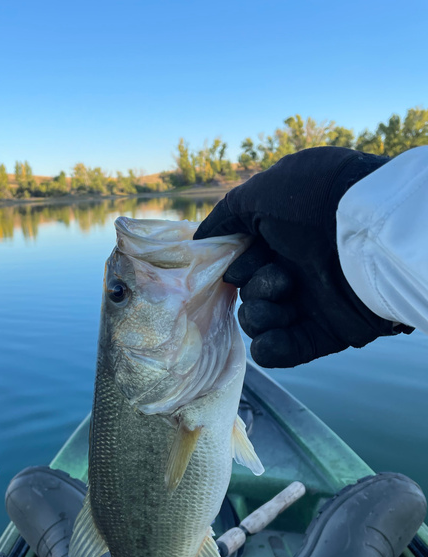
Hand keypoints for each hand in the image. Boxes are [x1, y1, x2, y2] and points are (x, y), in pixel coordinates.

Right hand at [194, 147, 409, 366]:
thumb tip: (199, 240)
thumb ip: (225, 217)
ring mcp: (307, 303)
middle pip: (245, 294)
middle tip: (278, 275)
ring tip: (285, 296)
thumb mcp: (261, 193)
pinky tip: (276, 335)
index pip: (240, 262)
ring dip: (260, 313)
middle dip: (252, 287)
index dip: (232, 265)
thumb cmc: (313, 202)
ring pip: (257, 322)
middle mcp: (293, 269)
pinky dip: (271, 348)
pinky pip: (278, 352)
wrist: (368, 232)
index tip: (235, 261)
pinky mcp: (321, 333)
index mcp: (280, 238)